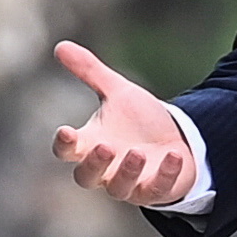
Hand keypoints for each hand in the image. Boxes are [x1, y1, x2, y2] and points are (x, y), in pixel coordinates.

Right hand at [50, 40, 196, 205]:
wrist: (176, 138)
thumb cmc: (139, 119)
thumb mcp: (118, 91)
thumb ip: (90, 71)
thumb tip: (60, 45)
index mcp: (90, 144)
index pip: (67, 150)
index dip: (64, 144)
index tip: (66, 132)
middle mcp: (105, 169)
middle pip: (86, 177)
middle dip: (94, 164)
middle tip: (105, 147)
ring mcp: (129, 183)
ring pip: (118, 189)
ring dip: (126, 171)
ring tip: (137, 152)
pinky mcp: (155, 190)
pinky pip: (156, 190)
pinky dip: (164, 174)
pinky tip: (173, 155)